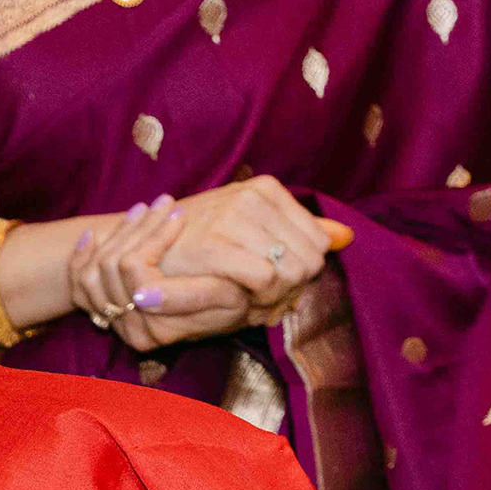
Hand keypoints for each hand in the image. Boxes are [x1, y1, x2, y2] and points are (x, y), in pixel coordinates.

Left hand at [64, 199, 246, 352]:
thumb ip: (191, 296)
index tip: (179, 213)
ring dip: (120, 232)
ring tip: (145, 209)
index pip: (133, 269)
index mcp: (155, 327)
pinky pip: (79, 281)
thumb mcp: (227, 296)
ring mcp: (114, 321)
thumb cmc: (237, 299)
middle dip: (139, 227)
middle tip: (165, 202)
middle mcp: (130, 330)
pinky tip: (92, 234)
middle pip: (111, 265)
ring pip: (95, 268)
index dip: (154, 236)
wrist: (234, 307)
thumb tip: (141, 295)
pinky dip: (82, 255)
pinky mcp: (104, 311)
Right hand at [137, 176, 344, 344]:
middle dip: (293, 289)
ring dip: (275, 298)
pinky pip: (266, 279)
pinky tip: (240, 300)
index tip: (276, 284)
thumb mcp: (254, 232)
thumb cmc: (200, 245)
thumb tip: (347, 237)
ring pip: (292, 272)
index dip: (303, 273)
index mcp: (267, 189)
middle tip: (264, 299)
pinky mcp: (215, 244)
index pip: (319, 243)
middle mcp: (254, 196)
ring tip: (250, 299)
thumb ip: (300, 233)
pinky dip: (259, 298)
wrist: (143, 252)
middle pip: (310, 260)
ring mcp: (234, 217)